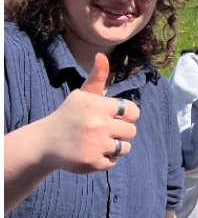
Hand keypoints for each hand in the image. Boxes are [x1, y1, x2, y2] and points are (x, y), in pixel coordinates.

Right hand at [46, 53, 139, 173]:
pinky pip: (113, 162)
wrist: (45, 142)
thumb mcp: (82, 95)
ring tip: (98, 142)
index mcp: (98, 106)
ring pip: (125, 148)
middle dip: (120, 132)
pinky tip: (90, 152)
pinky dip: (105, 159)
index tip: (113, 117)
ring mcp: (96, 144)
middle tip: (102, 131)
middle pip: (131, 131)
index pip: (132, 111)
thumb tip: (101, 55)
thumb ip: (97, 77)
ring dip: (115, 147)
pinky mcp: (92, 162)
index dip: (126, 115)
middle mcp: (98, 124)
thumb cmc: (69, 116)